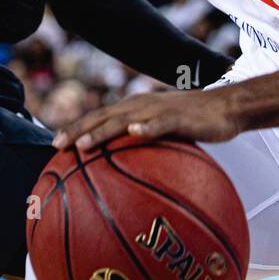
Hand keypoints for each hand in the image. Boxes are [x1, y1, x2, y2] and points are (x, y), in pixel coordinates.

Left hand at [52, 88, 241, 151]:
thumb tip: (121, 173)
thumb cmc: (190, 123)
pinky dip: (146, 128)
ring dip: (102, 131)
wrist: (225, 107)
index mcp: (132, 109)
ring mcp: (158, 110)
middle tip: (56, 147)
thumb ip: (141, 145)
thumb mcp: (161, 132)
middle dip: (78, 130)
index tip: (54, 146)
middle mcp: (139, 106)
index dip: (75, 128)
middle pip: (102, 117)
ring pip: (124, 120)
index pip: (97, 117)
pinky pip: (161, 123)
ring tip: (84, 144)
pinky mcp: (179, 117)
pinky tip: (135, 133)